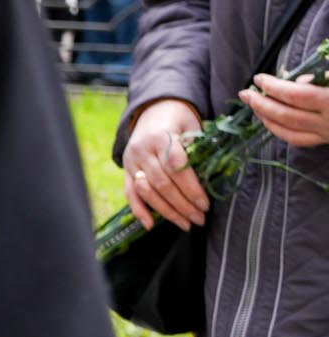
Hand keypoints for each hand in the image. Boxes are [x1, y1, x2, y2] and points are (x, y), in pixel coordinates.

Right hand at [125, 98, 210, 227]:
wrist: (153, 110)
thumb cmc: (179, 121)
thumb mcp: (191, 127)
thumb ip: (196, 151)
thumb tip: (209, 181)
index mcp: (160, 136)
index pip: (176, 167)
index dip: (191, 188)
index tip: (205, 204)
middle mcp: (142, 149)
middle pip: (162, 183)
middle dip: (182, 205)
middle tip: (200, 219)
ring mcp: (132, 161)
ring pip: (147, 191)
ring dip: (166, 211)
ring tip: (186, 224)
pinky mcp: (126, 170)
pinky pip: (130, 193)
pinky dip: (139, 210)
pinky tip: (150, 225)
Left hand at [246, 74, 328, 149]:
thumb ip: (317, 79)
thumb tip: (294, 81)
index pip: (296, 95)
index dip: (273, 87)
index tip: (259, 79)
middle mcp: (328, 122)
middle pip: (287, 115)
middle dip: (261, 104)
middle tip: (245, 94)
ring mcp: (326, 134)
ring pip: (290, 131)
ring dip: (267, 118)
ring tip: (253, 105)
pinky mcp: (325, 140)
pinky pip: (298, 140)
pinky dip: (279, 130)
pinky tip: (268, 120)